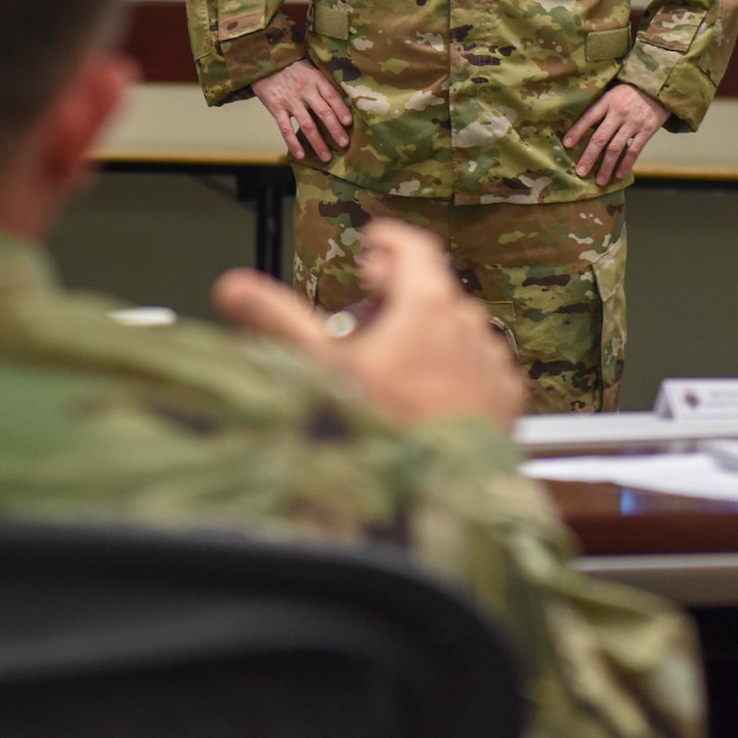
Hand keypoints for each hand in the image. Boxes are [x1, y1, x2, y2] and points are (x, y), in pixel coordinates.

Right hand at [213, 220, 525, 427]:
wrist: (440, 497)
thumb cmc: (383, 430)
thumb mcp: (318, 366)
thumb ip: (276, 319)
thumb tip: (233, 288)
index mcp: (426, 306)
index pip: (414, 247)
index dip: (388, 240)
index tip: (373, 242)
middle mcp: (467, 326)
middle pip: (431, 289)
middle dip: (397, 294)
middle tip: (365, 311)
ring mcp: (489, 363)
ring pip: (456, 329)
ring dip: (427, 332)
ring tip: (394, 359)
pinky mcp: (503, 399)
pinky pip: (479, 367)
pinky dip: (454, 368)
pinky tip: (430, 393)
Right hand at [249, 60, 351, 162]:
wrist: (265, 61)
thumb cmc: (292, 66)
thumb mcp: (311, 68)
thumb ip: (324, 83)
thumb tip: (345, 101)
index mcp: (315, 79)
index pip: (332, 95)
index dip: (341, 109)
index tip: (349, 123)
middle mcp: (304, 90)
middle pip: (323, 112)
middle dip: (335, 130)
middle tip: (344, 144)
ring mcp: (290, 100)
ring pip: (307, 124)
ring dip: (317, 142)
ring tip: (326, 157)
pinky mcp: (276, 108)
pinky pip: (285, 128)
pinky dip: (293, 143)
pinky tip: (300, 155)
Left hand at [563, 83, 670, 185]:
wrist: (659, 86)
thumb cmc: (631, 91)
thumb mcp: (613, 93)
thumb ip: (601, 108)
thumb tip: (583, 129)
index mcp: (608, 101)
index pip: (589, 117)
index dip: (577, 131)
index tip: (566, 144)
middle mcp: (619, 112)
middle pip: (600, 138)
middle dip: (589, 157)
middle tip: (580, 172)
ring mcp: (634, 122)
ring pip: (616, 148)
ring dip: (606, 166)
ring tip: (599, 181)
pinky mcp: (648, 130)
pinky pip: (634, 151)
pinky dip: (626, 164)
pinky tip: (618, 175)